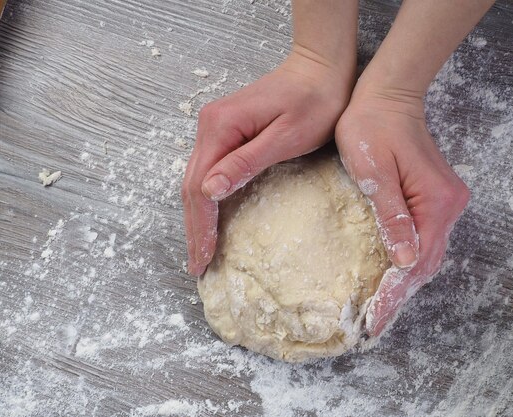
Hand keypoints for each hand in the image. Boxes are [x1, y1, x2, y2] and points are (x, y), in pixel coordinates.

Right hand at [182, 52, 353, 275]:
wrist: (320, 67)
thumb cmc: (314, 101)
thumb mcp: (285, 136)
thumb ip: (246, 162)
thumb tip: (209, 191)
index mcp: (221, 127)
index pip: (200, 187)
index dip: (200, 226)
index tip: (203, 258)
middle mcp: (210, 126)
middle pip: (191, 185)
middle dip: (194, 228)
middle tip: (197, 264)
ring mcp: (215, 127)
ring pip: (196, 180)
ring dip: (197, 216)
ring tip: (201, 249)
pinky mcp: (226, 130)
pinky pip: (208, 170)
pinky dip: (207, 199)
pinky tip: (211, 217)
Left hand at [335, 91, 469, 336]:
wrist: (386, 97)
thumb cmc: (373, 128)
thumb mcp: (375, 174)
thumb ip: (391, 217)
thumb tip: (404, 261)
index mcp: (436, 202)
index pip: (416, 261)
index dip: (394, 294)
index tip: (375, 320)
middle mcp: (448, 206)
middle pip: (426, 263)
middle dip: (400, 295)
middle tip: (374, 323)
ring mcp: (443, 201)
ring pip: (426, 253)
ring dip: (405, 281)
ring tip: (380, 307)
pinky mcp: (433, 197)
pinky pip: (423, 238)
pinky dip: (408, 261)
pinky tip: (391, 274)